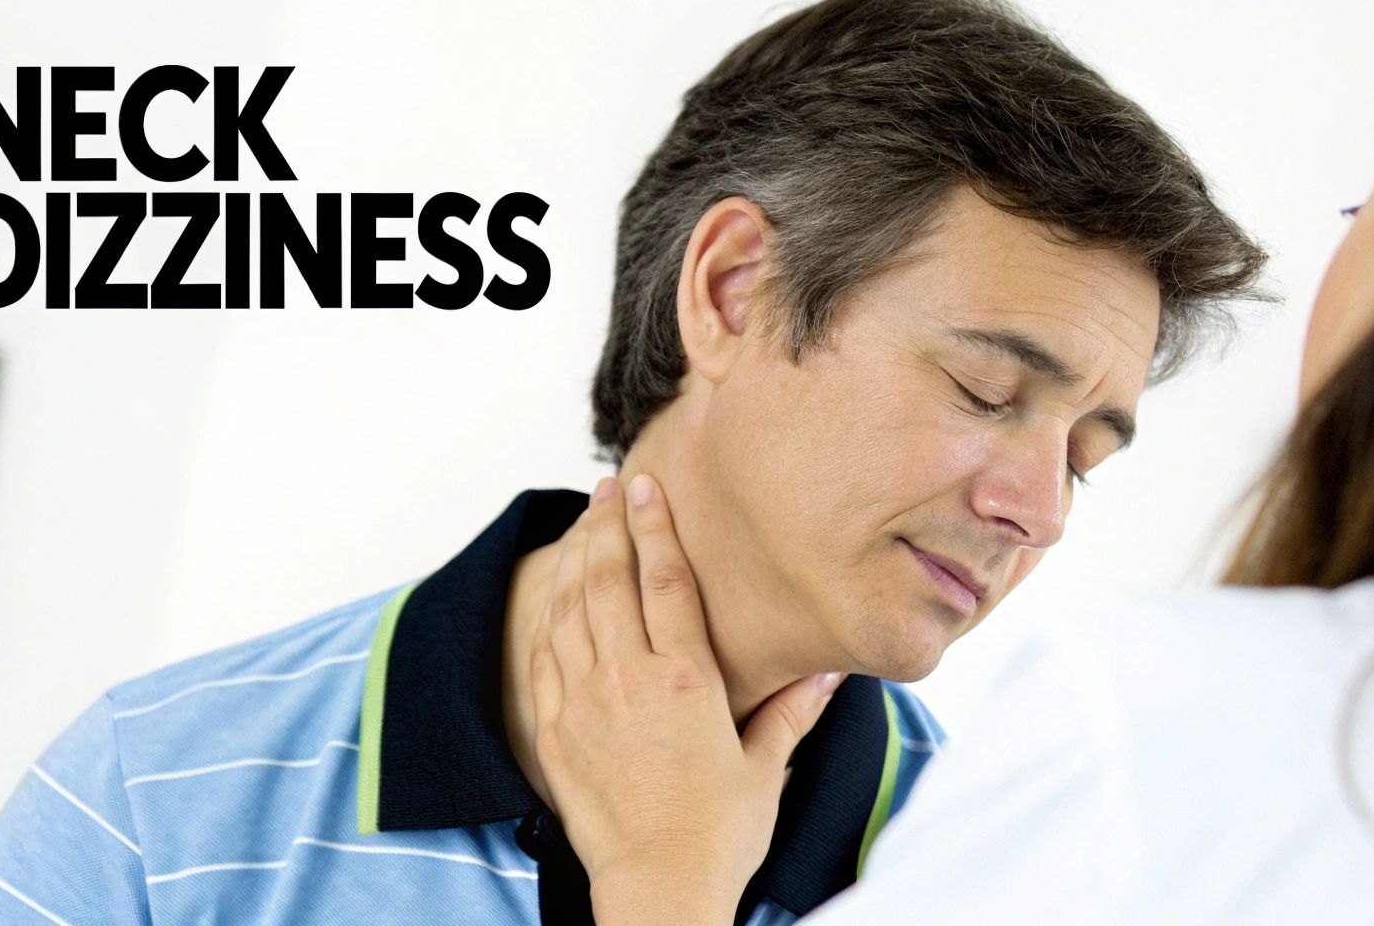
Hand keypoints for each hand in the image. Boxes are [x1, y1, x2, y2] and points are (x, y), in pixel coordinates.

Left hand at [529, 473, 843, 925]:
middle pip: (609, 580)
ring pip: (570, 609)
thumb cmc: (717, 834)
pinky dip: (549, 614)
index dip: (655, 526)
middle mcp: (628, 680)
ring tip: (583, 523)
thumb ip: (791, 710)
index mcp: (686, 680)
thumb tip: (828, 670)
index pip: (665, 581)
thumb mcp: (764, 766)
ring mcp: (584, 703)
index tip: (645, 486)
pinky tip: (556, 594)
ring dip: (575, 559)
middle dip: (608, 526)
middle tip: (608, 490)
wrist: (657, 887)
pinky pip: (545, 655)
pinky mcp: (556, 731)